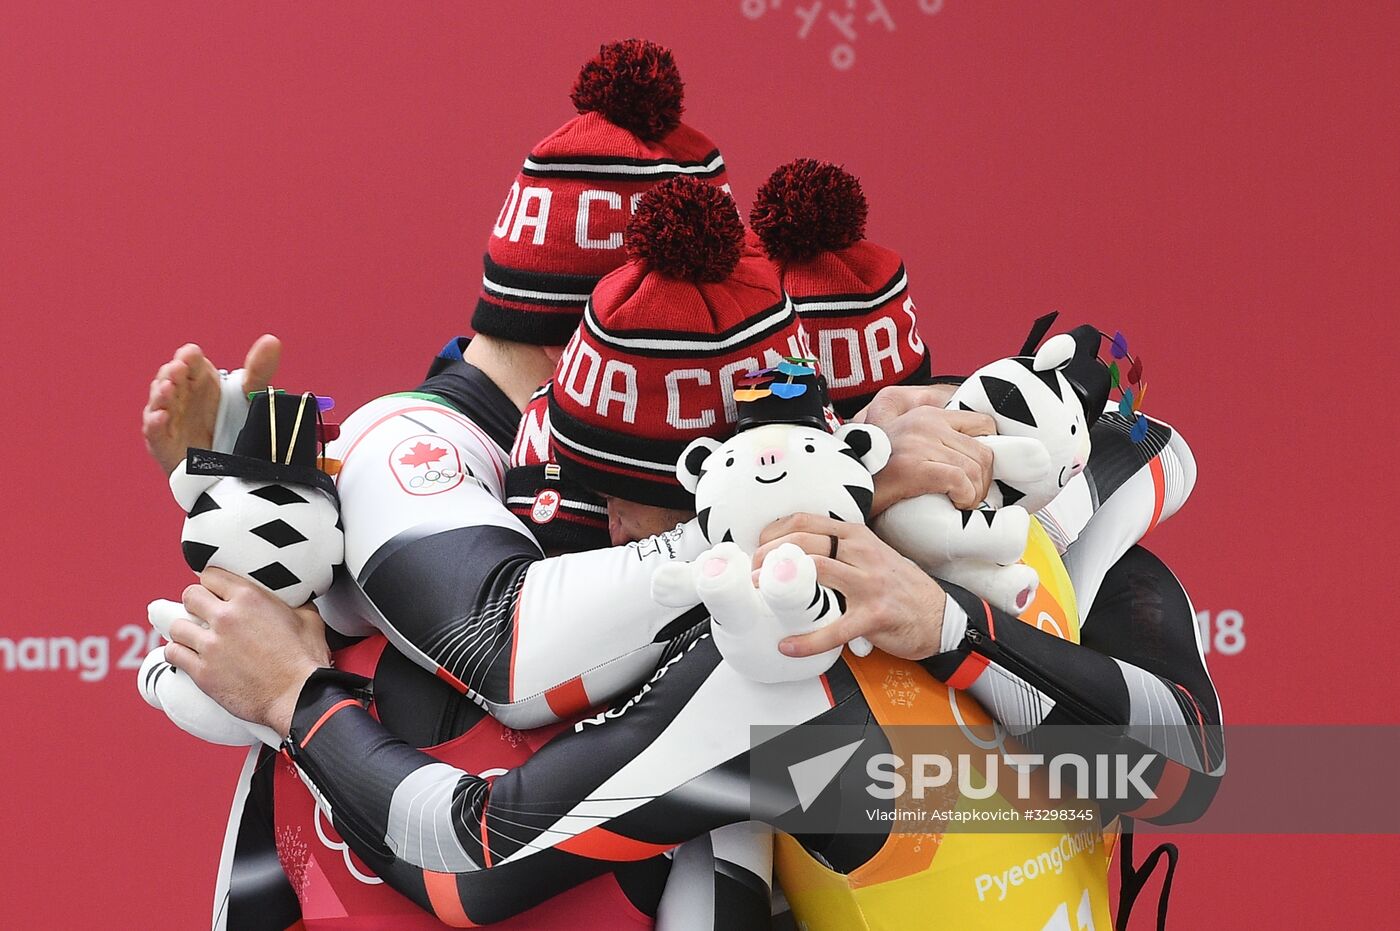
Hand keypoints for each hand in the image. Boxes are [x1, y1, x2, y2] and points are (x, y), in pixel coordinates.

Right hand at [142, 334, 281, 474]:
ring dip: (161, 394)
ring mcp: (171, 420)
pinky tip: (161, 416)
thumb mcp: (251, 395)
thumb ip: (259, 370)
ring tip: (168, 387)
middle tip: (179, 369)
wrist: (236, 465)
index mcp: (200, 380)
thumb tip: (272, 341)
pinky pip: (156, 434)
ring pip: (159, 403)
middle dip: (172, 373)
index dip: (188, 357)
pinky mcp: (166, 445)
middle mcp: (182, 396)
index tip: (191, 354)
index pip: (190, 362)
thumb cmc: (237, 423)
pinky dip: (155, 424)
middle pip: (170, 379)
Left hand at [163, 567, 328, 737]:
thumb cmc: (305, 662)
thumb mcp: (309, 619)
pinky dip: (177, 653)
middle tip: (204, 613)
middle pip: (190, 596)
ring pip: (177, 626)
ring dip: (185, 630)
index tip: (215, 592)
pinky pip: (173, 654)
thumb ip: (294, 603)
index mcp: (250, 598)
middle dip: (196, 603)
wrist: (299, 697)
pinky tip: (187, 655)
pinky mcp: (203, 672)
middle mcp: (226, 617)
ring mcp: (212, 645)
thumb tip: (294, 599)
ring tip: (194, 637)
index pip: (211, 575)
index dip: (212, 584)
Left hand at [754, 514, 946, 660]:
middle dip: (768, 556)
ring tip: (760, 597)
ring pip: (816, 569)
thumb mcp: (868, 555)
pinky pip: (834, 628)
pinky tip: (788, 646)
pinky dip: (807, 640)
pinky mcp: (874, 615)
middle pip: (804, 541)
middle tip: (751, 574)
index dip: (772, 534)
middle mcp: (861, 552)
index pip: (804, 521)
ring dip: (780, 583)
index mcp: (855, 536)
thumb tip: (791, 555)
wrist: (939, 616)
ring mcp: (869, 583)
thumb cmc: (896, 586)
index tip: (755, 550)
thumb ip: (836, 550)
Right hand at [856, 385, 996, 512]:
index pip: (982, 424)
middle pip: (984, 452)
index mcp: (926, 414)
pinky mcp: (913, 466)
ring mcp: (918, 443)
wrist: (840, 484)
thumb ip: (937, 438)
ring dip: (973, 495)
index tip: (976, 474)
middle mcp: (925, 422)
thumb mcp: (907, 442)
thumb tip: (982, 447)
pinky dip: (964, 499)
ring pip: (975, 470)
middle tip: (969, 497)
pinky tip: (952, 505)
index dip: (984, 453)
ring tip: (959, 503)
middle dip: (983, 481)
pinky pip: (961, 482)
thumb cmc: (878, 472)